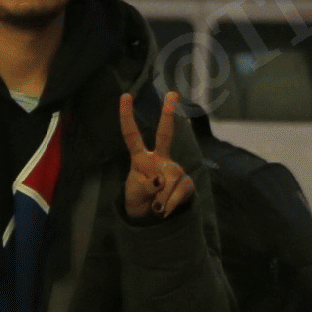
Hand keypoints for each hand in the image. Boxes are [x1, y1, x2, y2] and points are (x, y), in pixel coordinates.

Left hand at [118, 92, 194, 221]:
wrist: (151, 219)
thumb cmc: (138, 200)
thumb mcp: (134, 193)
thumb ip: (145, 185)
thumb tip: (161, 179)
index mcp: (140, 158)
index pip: (132, 136)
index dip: (127, 117)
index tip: (125, 96)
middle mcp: (159, 159)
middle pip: (164, 135)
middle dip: (168, 114)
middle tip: (171, 93)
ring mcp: (174, 170)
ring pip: (171, 179)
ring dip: (162, 199)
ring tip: (155, 207)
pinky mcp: (186, 182)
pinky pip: (181, 191)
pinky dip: (171, 204)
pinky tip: (165, 210)